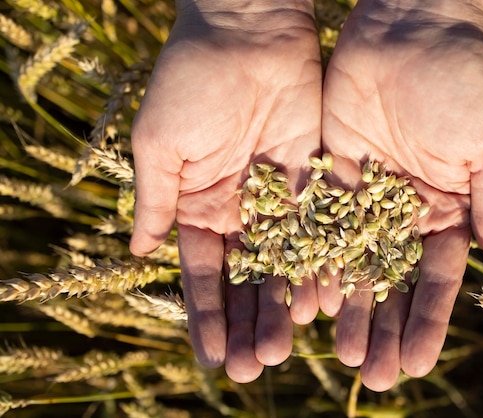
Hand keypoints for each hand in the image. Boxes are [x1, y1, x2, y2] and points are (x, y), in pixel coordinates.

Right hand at [130, 0, 320, 382]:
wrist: (248, 31)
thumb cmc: (191, 79)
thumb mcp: (160, 143)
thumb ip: (155, 200)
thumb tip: (139, 255)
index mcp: (200, 204)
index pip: (203, 273)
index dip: (207, 315)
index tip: (213, 357)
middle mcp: (242, 209)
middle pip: (247, 278)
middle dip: (249, 323)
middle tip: (255, 367)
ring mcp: (281, 197)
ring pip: (285, 263)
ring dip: (284, 306)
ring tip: (287, 349)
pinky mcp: (317, 179)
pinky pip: (322, 231)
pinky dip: (321, 265)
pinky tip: (325, 302)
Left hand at [320, 0, 482, 390]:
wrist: (410, 28)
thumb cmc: (462, 81)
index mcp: (444, 209)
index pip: (436, 278)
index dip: (427, 321)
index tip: (415, 362)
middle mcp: (400, 211)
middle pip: (389, 281)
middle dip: (382, 327)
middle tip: (370, 375)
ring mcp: (361, 197)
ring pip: (349, 263)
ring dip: (345, 308)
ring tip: (337, 351)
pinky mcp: (326, 176)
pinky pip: (315, 228)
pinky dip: (310, 264)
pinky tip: (303, 301)